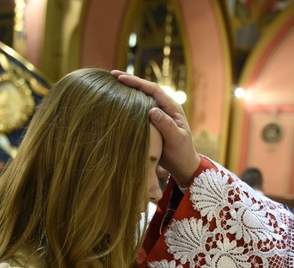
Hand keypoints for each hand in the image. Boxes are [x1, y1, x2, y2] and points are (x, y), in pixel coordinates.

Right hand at [111, 70, 199, 187]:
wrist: (182, 165)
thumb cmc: (181, 153)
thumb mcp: (176, 140)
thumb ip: (166, 125)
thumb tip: (152, 110)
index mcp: (172, 108)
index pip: (153, 90)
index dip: (137, 82)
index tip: (121, 78)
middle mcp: (164, 108)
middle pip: (146, 89)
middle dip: (130, 81)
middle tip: (112, 75)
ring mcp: (158, 114)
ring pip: (141, 98)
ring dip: (128, 90)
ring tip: (111, 84)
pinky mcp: (151, 123)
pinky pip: (138, 109)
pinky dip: (128, 104)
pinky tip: (117, 102)